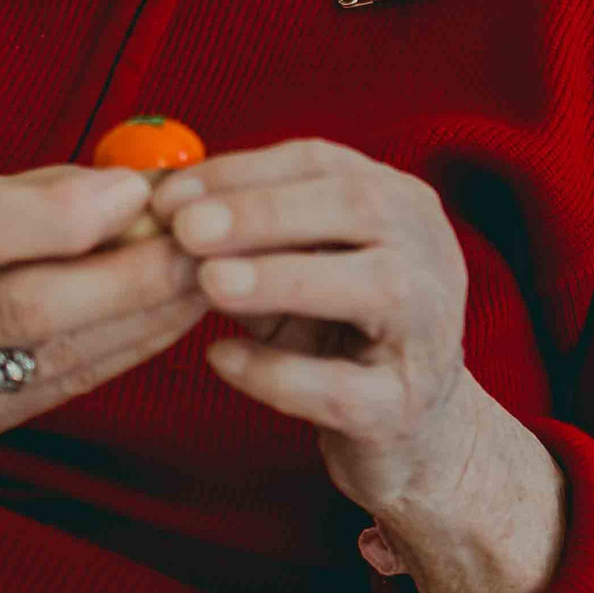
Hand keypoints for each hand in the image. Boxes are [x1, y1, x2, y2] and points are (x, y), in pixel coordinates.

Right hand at [0, 165, 208, 494]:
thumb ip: (18, 193)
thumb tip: (132, 181)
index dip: (68, 211)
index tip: (137, 191)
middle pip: (26, 303)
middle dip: (130, 271)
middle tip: (204, 239)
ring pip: (56, 352)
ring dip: (147, 310)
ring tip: (210, 271)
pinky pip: (66, 384)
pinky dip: (129, 345)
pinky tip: (175, 314)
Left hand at [161, 140, 563, 592]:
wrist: (409, 428)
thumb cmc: (338, 331)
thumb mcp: (293, 269)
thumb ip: (246, 240)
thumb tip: (162, 212)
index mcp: (400, 204)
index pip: (323, 164)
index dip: (244, 172)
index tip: (169, 194)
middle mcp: (430, 254)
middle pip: (358, 209)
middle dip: (264, 214)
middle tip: (186, 229)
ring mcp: (430, 331)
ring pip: (374, 287)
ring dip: (284, 278)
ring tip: (210, 281)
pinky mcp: (405, 406)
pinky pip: (343, 387)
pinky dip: (278, 373)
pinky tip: (221, 359)